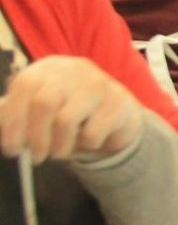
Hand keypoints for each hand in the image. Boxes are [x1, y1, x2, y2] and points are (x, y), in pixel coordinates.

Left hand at [0, 56, 144, 163]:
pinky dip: (86, 145)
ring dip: (59, 146)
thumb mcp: (38, 109)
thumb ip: (13, 116)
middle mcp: (74, 69)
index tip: (11, 149)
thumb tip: (0, 131)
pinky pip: (93, 133)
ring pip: (67, 120)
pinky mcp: (118, 103)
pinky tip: (87, 141)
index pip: (25, 86)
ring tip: (59, 153)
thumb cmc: (69, 110)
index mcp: (48, 67)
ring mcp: (99, 84)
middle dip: (36, 137)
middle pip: (44, 103)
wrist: (116, 114)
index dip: (13, 120)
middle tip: (36, 157)